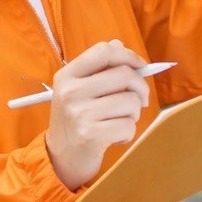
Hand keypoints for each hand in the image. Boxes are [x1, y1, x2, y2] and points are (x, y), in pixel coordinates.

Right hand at [43, 40, 150, 191]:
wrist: (60, 156)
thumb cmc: (75, 119)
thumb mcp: (78, 89)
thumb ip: (99, 68)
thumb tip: (119, 44)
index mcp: (67, 75)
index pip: (104, 52)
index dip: (129, 56)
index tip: (140, 67)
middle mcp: (70, 91)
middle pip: (124, 75)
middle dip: (141, 88)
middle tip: (139, 100)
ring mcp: (79, 113)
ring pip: (131, 102)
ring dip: (133, 114)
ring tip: (119, 121)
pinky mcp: (90, 135)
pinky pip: (128, 126)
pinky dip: (128, 133)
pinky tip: (114, 136)